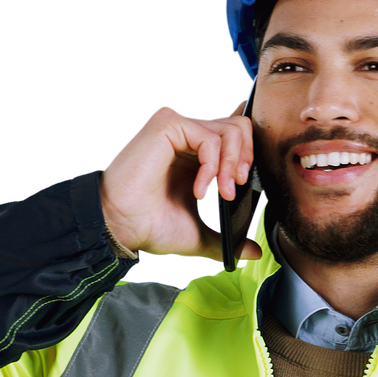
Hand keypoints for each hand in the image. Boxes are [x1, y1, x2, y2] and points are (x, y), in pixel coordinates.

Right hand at [100, 99, 263, 261]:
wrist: (123, 227)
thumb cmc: (149, 226)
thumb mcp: (200, 234)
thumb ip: (228, 240)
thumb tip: (254, 252)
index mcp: (196, 155)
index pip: (237, 139)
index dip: (247, 160)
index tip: (240, 188)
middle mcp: (188, 136)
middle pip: (240, 127)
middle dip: (245, 160)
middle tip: (234, 190)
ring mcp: (178, 127)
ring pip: (231, 129)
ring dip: (232, 165)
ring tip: (222, 192)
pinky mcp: (168, 124)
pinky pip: (209, 138)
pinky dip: (212, 167)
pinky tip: (200, 190)